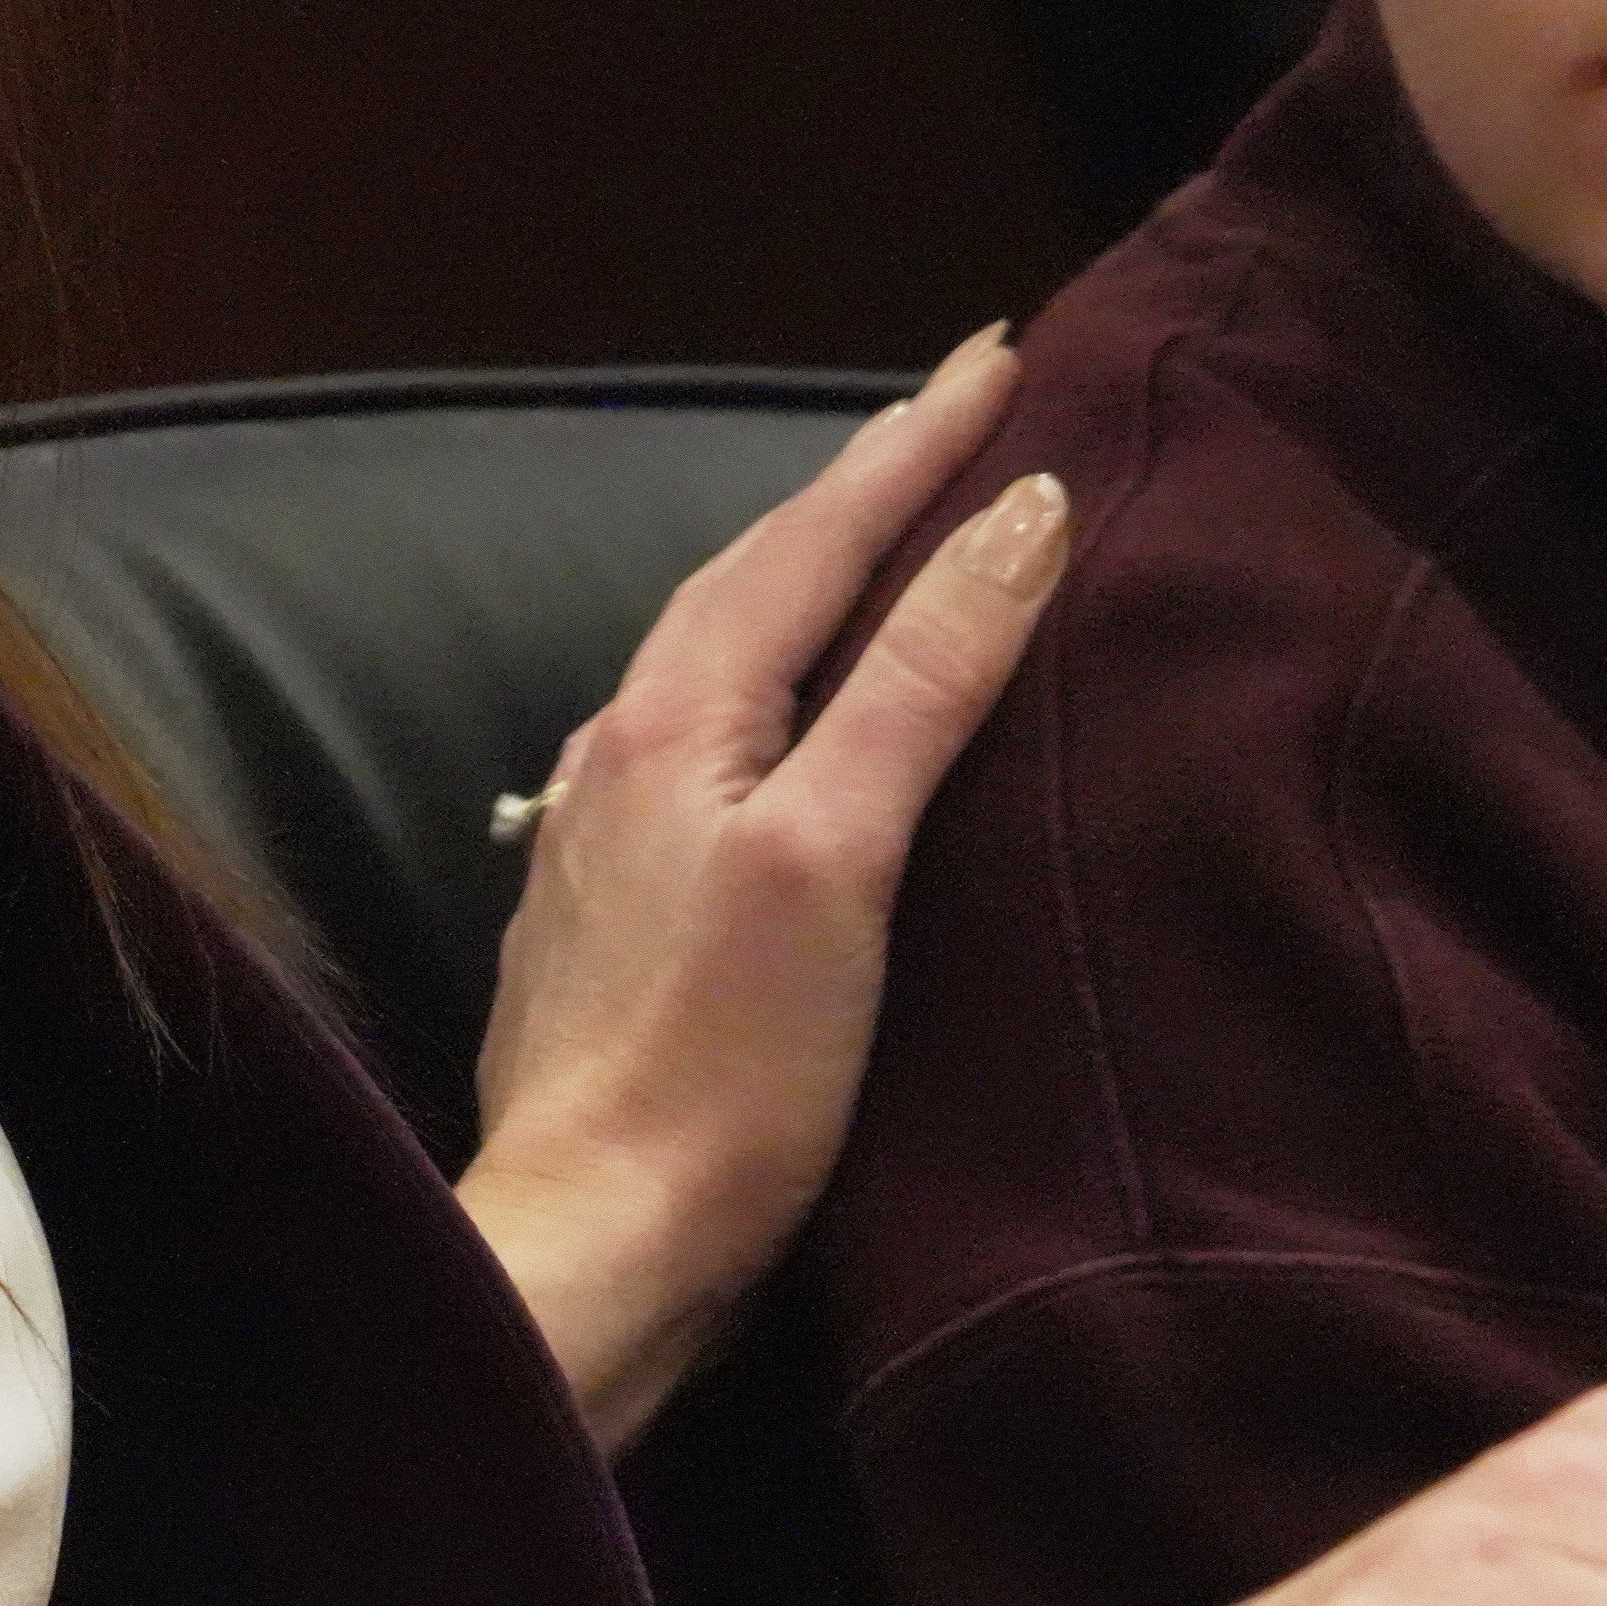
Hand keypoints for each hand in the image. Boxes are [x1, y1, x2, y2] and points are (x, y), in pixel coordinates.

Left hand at [456, 325, 1069, 1448]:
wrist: (592, 1250)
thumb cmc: (723, 1072)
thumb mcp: (841, 858)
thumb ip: (919, 682)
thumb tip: (1015, 515)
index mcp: (672, 717)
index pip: (811, 533)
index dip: (911, 442)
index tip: (1000, 355)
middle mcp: (618, 751)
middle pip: (755, 577)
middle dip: (860, 491)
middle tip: (960, 417)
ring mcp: (606, 836)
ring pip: (726, 659)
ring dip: (813, 586)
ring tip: (896, 543)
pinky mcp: (619, 917)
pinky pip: (711, 748)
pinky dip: (782, 694)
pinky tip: (805, 728)